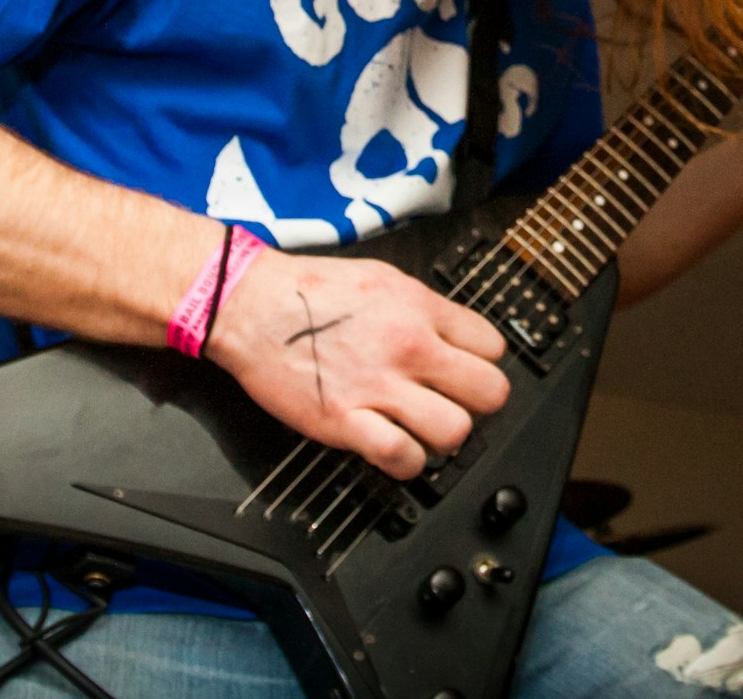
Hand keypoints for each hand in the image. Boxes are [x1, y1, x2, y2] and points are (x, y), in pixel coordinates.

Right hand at [203, 248, 510, 478]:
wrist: (249, 305)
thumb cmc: (307, 291)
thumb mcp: (381, 279)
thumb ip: (422, 308)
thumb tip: (451, 332)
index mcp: (419, 309)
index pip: (493, 346)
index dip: (481, 362)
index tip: (464, 369)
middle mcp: (408, 346)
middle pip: (490, 391)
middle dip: (476, 402)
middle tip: (452, 402)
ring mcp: (378, 387)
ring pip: (455, 431)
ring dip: (441, 435)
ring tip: (421, 427)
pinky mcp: (345, 421)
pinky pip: (402, 457)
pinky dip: (404, 461)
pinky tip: (393, 447)